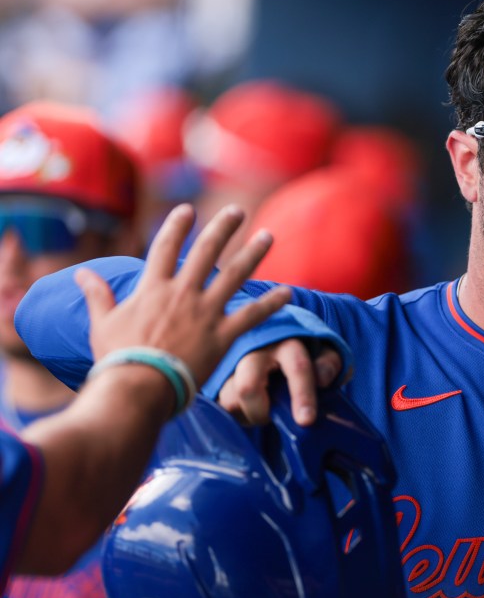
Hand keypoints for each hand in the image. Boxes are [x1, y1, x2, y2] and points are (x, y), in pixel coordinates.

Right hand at [74, 203, 292, 392]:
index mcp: (153, 288)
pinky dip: (272, 303)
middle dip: (223, 227)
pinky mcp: (223, 335)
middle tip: (237, 211)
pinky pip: (253, 315)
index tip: (187, 209)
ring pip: (236, 274)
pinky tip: (289, 292)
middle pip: (207, 251)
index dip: (177, 226)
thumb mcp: (101, 324)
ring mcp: (206, 312)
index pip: (165, 247)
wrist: (138, 387)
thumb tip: (81, 273)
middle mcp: (183, 293)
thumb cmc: (117, 359)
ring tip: (268, 236)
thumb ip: (98, 295)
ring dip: (254, 253)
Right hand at [218, 339, 342, 425]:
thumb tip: (322, 379)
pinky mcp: (217, 377)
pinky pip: (219, 404)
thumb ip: (329, 363)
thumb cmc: (302, 352)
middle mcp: (255, 350)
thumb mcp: (324, 353)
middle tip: (271, 417)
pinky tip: (248, 408)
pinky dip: (236, 413)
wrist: (271, 339)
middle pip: (248, 387)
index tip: (306, 420)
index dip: (302, 395)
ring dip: (247, 414)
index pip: (297, 368)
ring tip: (262, 410)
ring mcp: (231, 363)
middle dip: (260, 412)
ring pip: (230, 399)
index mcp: (287, 342)